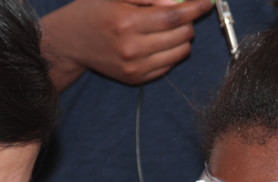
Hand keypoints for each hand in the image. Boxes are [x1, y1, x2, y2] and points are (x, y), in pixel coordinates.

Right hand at [42, 0, 212, 87]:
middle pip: (180, 35)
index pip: (173, 16)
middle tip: (181, 14)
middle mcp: (131, 48)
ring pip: (179, 52)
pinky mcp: (135, 79)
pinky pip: (168, 66)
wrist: (71, 42)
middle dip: (188, 22)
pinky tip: (158, 43)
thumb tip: (178, 2)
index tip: (206, 2)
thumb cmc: (94, 11)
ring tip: (169, 29)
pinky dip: (171, 53)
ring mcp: (134, 67)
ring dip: (182, 38)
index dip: (195, 8)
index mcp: (126, 22)